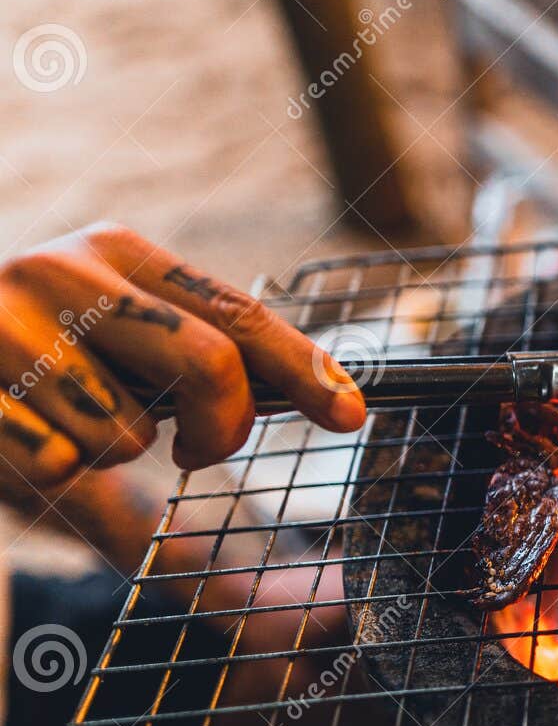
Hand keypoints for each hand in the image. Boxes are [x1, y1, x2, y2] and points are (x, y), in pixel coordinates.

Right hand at [0, 223, 365, 491]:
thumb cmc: (38, 366)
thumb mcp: (122, 356)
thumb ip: (212, 387)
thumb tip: (332, 455)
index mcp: (118, 251)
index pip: (240, 312)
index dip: (306, 368)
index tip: (354, 414)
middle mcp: (62, 269)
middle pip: (208, 365)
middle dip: (223, 428)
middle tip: (199, 452)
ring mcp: (1, 323)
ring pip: (126, 434)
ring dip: (116, 453)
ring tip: (69, 421)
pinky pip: (56, 466)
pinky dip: (56, 473)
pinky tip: (25, 437)